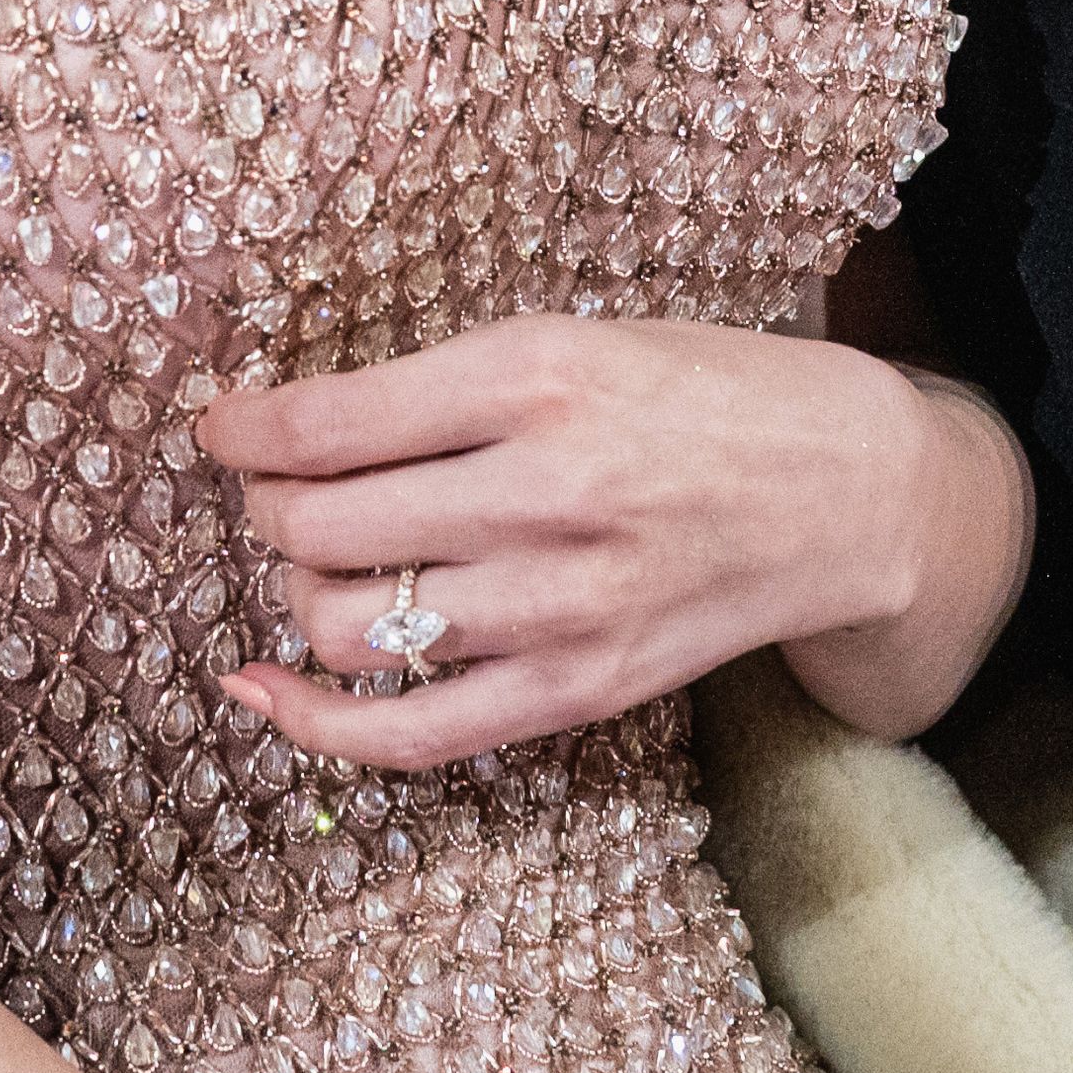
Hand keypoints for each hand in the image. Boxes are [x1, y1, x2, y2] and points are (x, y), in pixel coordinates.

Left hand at [194, 316, 992, 774]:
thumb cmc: (706, 396)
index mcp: (541, 376)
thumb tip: (289, 431)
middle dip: (268, 508)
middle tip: (278, 490)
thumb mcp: (582, 340)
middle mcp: (548, 491)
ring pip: (343, 626)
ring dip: (299, 593)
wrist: (849, 492)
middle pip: (318, 527)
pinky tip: (264, 688)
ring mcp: (563, 604)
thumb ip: (449, 385)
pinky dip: (311, 720)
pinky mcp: (578, 689)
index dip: (245, 431)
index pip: (328, 424)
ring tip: (325, 562)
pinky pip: (407, 733)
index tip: (223, 427)